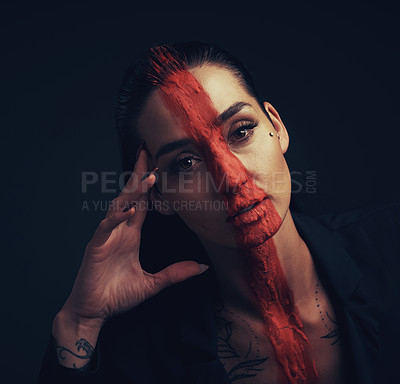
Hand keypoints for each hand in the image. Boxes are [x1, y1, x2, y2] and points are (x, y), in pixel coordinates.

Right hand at [59, 149, 208, 327]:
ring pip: (118, 206)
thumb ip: (176, 273)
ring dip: (132, 192)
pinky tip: (129, 210)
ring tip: (147, 178)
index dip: (149, 185)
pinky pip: (106, 227)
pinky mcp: (95, 247)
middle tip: (147, 153)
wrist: (94, 312)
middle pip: (129, 197)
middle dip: (138, 176)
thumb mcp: (153, 284)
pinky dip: (117, 217)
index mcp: (131, 235)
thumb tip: (202, 267)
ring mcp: (107, 237)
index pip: (142, 203)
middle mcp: (119, 231)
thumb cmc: (117, 296)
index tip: (157, 167)